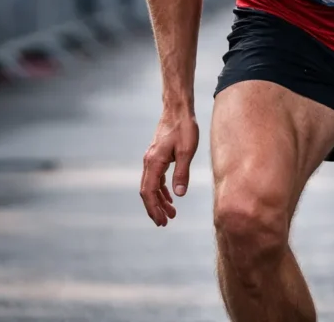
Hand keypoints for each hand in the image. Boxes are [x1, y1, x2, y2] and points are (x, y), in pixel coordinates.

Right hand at [140, 110, 198, 226]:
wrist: (178, 109)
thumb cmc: (184, 127)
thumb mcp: (186, 151)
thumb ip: (182, 172)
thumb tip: (179, 194)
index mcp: (154, 162)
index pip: (148, 192)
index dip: (154, 208)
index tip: (162, 221)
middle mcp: (148, 162)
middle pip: (147, 191)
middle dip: (154, 208)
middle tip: (165, 223)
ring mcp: (151, 159)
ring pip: (151, 185)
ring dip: (159, 200)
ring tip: (171, 214)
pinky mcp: (157, 156)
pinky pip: (156, 178)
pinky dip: (162, 189)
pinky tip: (171, 196)